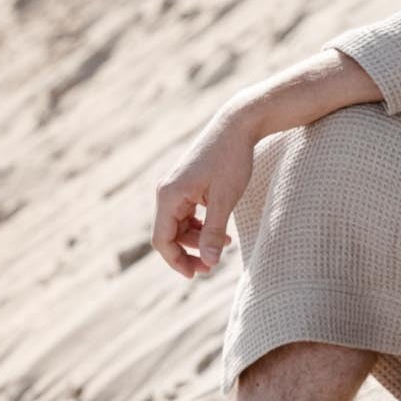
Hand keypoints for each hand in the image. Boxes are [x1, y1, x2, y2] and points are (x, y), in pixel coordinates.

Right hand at [152, 105, 256, 279]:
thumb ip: (214, 232)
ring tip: (225, 243)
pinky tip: (220, 229)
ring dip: (198, 239)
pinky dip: (200, 225)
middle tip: (214, 264)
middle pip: (169, 234)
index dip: (176, 261)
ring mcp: (175, 187)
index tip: (196, 275)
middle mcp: (166, 191)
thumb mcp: (225, 200)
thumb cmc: (232, 160)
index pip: (162, 240)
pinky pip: (186, 213)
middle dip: (190, 252)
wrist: (237, 126)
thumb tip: (208, 262)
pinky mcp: (186, 184)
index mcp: (169, 195)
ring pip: (178, 225)